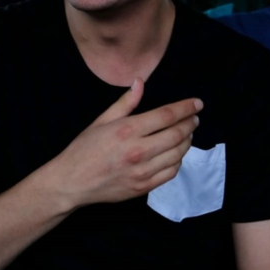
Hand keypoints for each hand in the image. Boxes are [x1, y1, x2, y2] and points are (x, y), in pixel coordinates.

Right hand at [46, 79, 201, 209]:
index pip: (166, 116)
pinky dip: (178, 160)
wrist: (72, 181)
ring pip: (178, 154)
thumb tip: (140, 82)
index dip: (185, 108)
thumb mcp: (100, 121)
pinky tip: (175, 153)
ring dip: (187, 142)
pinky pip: (171, 172)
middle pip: (177, 134)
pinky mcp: (144, 187)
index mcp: (126, 130)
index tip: (197, 104)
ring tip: (186, 134)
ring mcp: (143, 171)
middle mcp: (138, 150)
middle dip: (190, 124)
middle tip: (194, 118)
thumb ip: (125, 103)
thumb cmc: (84, 149)